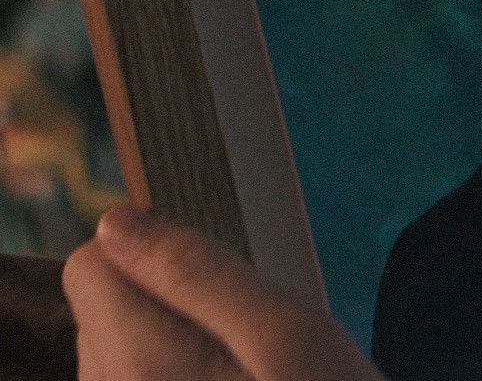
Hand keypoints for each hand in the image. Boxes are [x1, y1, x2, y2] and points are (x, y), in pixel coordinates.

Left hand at [63, 205, 385, 380]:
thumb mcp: (286, 329)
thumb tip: (120, 222)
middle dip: (171, 304)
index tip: (222, 287)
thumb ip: (197, 270)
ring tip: (246, 375)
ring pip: (119, 350)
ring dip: (174, 347)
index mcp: (138, 361)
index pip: (90, 262)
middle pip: (104, 307)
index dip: (160, 256)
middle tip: (249, 341)